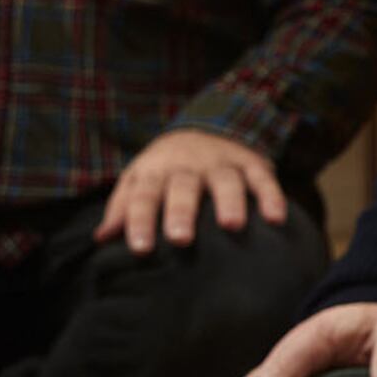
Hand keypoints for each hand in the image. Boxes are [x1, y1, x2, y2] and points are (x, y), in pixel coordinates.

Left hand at [97, 126, 284, 254]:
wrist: (203, 126)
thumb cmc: (165, 169)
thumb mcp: (138, 180)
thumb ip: (122, 208)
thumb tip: (101, 239)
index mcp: (156, 171)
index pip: (143, 196)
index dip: (140, 221)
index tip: (140, 249)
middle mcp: (188, 166)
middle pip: (183, 188)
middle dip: (182, 212)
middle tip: (181, 239)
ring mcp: (221, 163)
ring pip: (225, 180)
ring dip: (229, 201)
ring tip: (231, 226)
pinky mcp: (251, 163)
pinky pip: (262, 178)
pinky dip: (270, 196)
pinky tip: (275, 219)